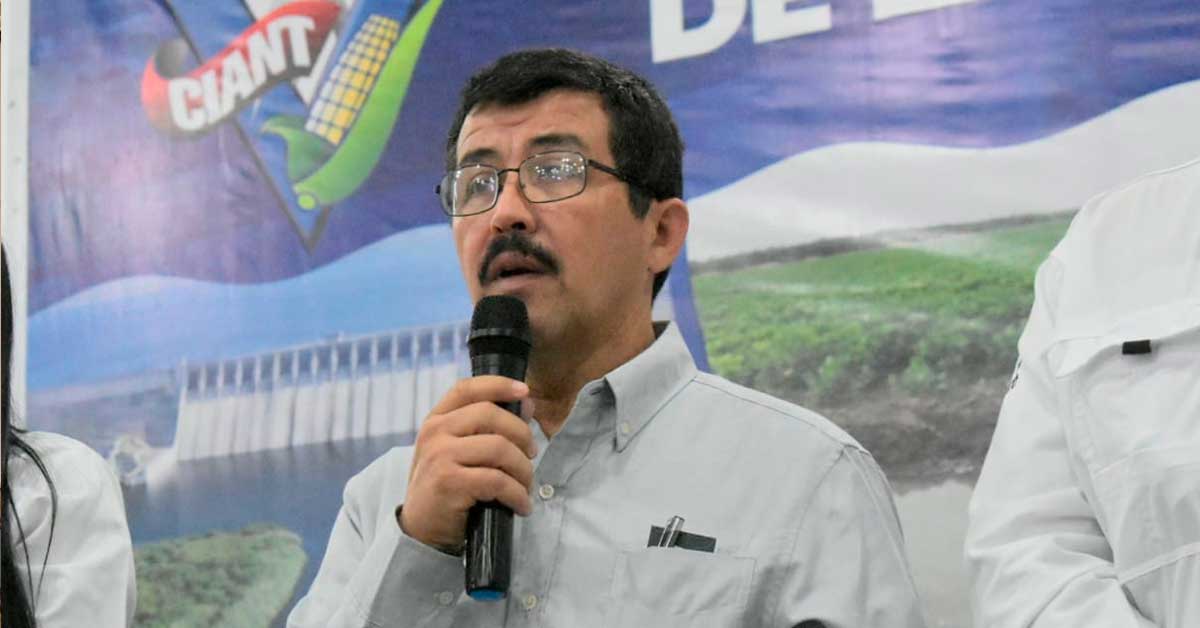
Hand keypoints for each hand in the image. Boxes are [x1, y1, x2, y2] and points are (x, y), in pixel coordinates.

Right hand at [399, 376, 536, 551]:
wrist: (421, 531)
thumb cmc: (447, 488)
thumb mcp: (460, 451)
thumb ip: (488, 427)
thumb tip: (527, 404)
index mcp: (437, 419)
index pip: (467, 388)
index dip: (498, 385)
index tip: (525, 392)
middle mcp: (435, 432)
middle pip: (490, 414)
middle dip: (521, 434)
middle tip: (531, 455)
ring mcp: (439, 456)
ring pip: (499, 448)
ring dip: (523, 469)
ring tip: (526, 485)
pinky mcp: (449, 482)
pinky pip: (497, 480)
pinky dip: (517, 494)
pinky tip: (521, 505)